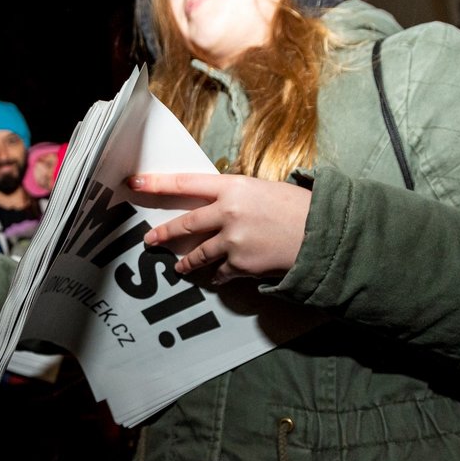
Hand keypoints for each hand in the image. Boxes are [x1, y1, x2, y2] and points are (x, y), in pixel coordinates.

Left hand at [127, 173, 309, 283]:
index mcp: (233, 187)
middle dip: (164, 233)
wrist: (324, 235)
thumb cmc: (298, 209)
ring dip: (187, 262)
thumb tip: (217, 206)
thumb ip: (236, 198)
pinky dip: (219, 275)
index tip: (136, 184)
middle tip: (149, 240)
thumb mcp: (264, 190)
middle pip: (185, 224)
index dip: (158, 184)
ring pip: (198, 253)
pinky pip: (221, 271)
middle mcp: (228, 212)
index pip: (186, 183)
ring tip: (180, 267)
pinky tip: (218, 277)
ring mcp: (233, 240)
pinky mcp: (241, 264)